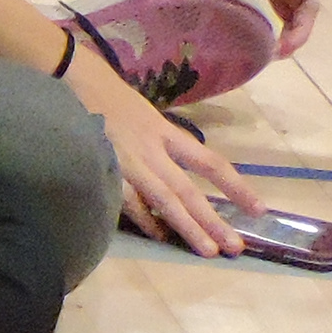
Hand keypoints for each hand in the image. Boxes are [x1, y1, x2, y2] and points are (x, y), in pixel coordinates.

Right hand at [67, 44, 249, 253]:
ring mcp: (128, 164)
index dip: (236, 187)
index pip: (210, 163)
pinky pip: (128, 202)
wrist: (74, 81)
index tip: (257, 209)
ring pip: (165, 201)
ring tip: (208, 250)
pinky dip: (144, 219)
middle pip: (191, 191)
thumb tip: (175, 166)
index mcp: (166, 133)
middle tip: (235, 247)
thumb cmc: (108, 97)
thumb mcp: (144, 115)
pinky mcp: (104, 171)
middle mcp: (154, 151)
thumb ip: (160, 141)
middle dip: (214, 220)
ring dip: (187, 228)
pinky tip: (159, 235)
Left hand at [147, 0, 318, 56]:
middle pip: (285, 18)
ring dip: (249, 41)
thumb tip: (233, 4)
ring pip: (253, 22)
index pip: (305, 3)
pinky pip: (224, 19)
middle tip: (255, 63)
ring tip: (232, 60)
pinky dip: (221, 34)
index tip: (280, 50)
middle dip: (278, 43)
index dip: (300, 29)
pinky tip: (206, 47)